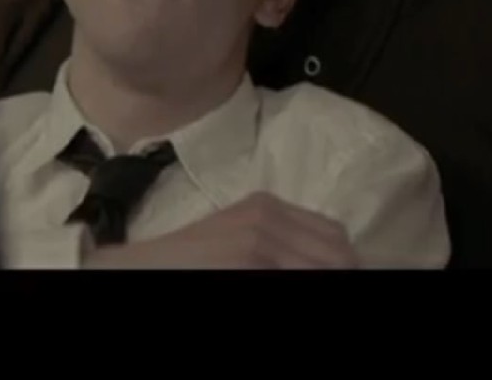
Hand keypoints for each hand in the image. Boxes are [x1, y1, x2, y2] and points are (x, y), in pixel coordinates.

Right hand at [83, 191, 359, 268]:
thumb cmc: (188, 259)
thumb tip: (334, 260)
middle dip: (344, 273)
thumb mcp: (236, 235)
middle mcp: (267, 218)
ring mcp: (260, 244)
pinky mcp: (252, 265)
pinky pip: (301, 277)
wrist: (145, 266)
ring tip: (308, 284)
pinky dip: (306, 283)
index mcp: (266, 205)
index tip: (345, 274)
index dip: (346, 263)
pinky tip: (284, 285)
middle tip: (335, 284)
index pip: (336, 236)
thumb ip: (277, 239)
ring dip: (328, 280)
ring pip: (327, 268)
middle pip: (339, 255)